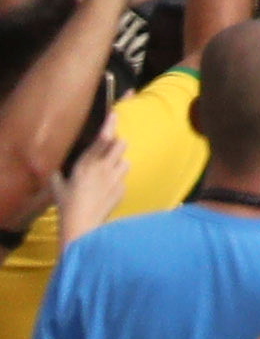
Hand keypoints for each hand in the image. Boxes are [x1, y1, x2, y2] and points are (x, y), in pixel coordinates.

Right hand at [57, 126, 127, 245]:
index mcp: (86, 164)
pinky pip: (124, 180)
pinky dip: (118, 182)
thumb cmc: (67, 205)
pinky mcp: (123, 189)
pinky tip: (108, 191)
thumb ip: (58, 177)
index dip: (110, 125)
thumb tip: (54, 172)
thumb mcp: (58, 189)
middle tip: (111, 152)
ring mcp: (116, 178)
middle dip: (118, 145)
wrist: (82, 224)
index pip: (103, 139)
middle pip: (121, 144)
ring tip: (109, 173)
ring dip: (119, 164)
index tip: (115, 114)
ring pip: (126, 161)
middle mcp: (103, 168)